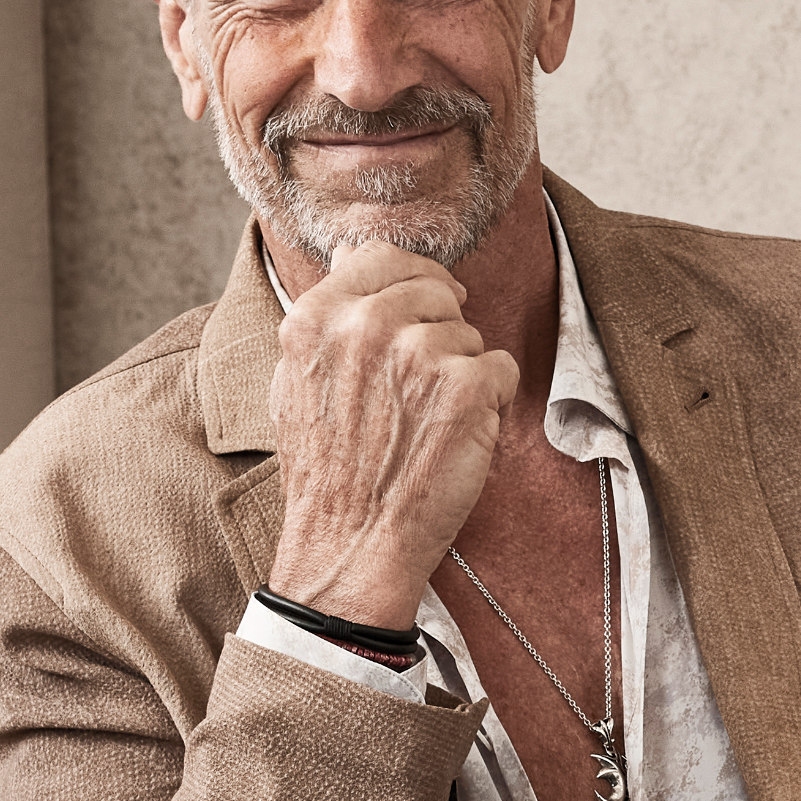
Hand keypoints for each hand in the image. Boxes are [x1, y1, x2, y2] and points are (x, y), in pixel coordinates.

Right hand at [267, 242, 517, 628]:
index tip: (425, 310)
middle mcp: (365, 324)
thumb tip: (352, 257)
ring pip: (469, 333)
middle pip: (435, 290)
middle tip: (425, 388)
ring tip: (430, 422)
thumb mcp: (298, 382)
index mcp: (316, 317)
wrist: (350, 543)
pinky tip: (460, 434)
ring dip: (464, 373)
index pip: (382, 257)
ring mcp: (418, 353)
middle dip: (442, 331)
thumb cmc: (327, 473)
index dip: (413, 281)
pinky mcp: (465, 388)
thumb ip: (328, 318)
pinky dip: (493, 401)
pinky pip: (502, 369)